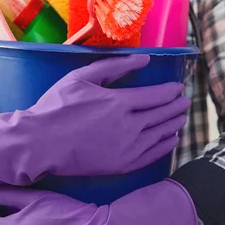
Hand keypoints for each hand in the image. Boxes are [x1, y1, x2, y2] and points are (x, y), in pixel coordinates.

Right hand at [0, 55, 189, 191]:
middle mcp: (128, 126)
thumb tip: (145, 59)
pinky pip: (152, 155)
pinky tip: (171, 139)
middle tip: (184, 102)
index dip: (170, 92)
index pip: (156, 96)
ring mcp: (126, 148)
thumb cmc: (56, 107)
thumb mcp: (81, 77)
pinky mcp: (121, 166)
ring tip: (181, 118)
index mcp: (119, 102)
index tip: (177, 88)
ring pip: (160, 135)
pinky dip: (165, 146)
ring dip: (174, 124)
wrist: (40, 143)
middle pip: (162, 115)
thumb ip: (115, 66)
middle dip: (176, 107)